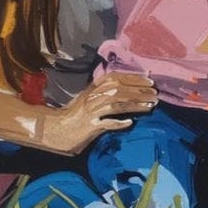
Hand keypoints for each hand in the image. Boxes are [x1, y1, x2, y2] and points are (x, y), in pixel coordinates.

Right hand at [37, 71, 157, 154]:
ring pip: (116, 104)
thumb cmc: (72, 117)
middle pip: (119, 89)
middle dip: (139, 90)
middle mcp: (92, 98)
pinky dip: (118, 123)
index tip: (149, 79)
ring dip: (135, 104)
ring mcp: (90, 112)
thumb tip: (125, 92)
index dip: (133, 77)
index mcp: (92, 90)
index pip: (115, 78)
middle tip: (155, 93)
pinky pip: (105, 123)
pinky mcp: (88, 127)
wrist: (53, 130)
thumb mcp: (88, 101)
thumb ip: (103, 96)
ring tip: (150, 106)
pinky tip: (129, 123)